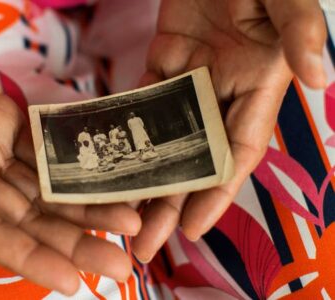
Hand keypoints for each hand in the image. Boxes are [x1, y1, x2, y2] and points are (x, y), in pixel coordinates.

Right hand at [0, 0, 140, 293]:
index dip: (29, 259)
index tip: (71, 281)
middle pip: (27, 219)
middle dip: (72, 242)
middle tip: (119, 262)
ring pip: (42, 188)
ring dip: (82, 206)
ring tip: (126, 219)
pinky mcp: (4, 120)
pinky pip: (43, 151)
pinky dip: (72, 165)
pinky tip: (104, 176)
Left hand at [132, 0, 326, 261]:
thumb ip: (300, 31)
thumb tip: (321, 75)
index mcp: (259, 85)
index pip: (236, 153)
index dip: (215, 193)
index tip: (191, 228)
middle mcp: (224, 90)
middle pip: (193, 158)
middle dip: (169, 202)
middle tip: (144, 244)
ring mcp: (191, 76)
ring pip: (163, 135)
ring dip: (142, 175)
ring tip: (118, 214)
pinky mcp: (164, 58)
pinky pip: (143, 98)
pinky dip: (126, 126)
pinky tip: (106, 156)